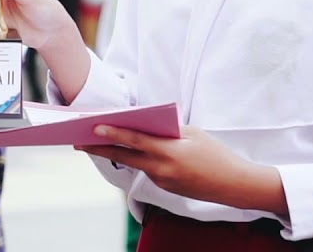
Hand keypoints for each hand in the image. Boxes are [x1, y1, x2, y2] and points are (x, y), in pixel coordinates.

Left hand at [76, 125, 285, 212]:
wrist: (233, 184)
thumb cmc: (216, 153)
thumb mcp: (193, 133)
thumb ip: (168, 129)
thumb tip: (147, 123)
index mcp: (169, 151)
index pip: (134, 139)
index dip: (112, 132)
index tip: (93, 126)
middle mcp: (161, 169)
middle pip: (124, 156)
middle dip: (100, 148)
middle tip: (79, 141)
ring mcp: (162, 181)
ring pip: (134, 163)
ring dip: (118, 153)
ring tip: (98, 143)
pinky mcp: (165, 188)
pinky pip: (147, 170)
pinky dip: (137, 160)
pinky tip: (129, 152)